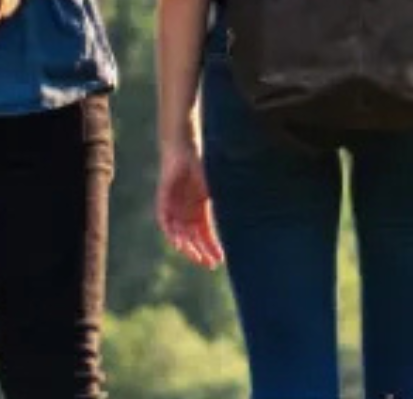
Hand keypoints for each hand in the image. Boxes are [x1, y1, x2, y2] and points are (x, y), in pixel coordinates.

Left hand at [156, 143, 223, 269]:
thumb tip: (249, 216)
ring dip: (187, 247)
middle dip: (201, 252)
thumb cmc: (203, 165)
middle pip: (193, 238)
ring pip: (179, 234)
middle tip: (209, 264)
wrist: (184, 148)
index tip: (220, 260)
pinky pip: (165, 221)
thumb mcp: (215, 189)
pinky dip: (171, 232)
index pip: (206, 234)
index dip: (212, 247)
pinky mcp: (164, 200)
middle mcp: (186, 212)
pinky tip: (178, 243)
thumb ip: (223, 204)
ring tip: (196, 257)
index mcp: (199, 209)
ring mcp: (174, 207)